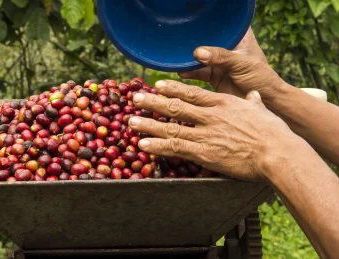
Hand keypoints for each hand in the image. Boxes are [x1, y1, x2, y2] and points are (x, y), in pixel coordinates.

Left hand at [129, 80, 297, 181]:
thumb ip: (253, 103)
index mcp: (223, 104)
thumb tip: (253, 96)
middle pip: (175, 107)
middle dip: (153, 102)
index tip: (156, 84)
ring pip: (170, 127)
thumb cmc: (274, 133)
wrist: (278, 153)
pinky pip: (175, 148)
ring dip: (148, 124)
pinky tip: (143, 144)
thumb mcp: (263, 111)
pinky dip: (158, 145)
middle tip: (135, 99)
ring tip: (130, 122)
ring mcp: (205, 134)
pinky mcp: (204, 153)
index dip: (172, 88)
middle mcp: (210, 116)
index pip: (192, 93)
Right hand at [178, 28, 284, 101]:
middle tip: (179, 40)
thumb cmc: (261, 78)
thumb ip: (221, 57)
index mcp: (239, 37)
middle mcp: (228, 48)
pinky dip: (190, 73)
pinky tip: (181, 72)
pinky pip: (198, 73)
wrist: (265, 103)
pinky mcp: (214, 76)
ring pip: (201, 57)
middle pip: (207, 39)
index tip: (194, 20)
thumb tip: (197, 52)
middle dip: (194, 41)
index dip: (210, 21)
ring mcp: (220, 62)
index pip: (224, 23)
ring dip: (189, 59)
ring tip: (177, 59)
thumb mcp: (242, 64)